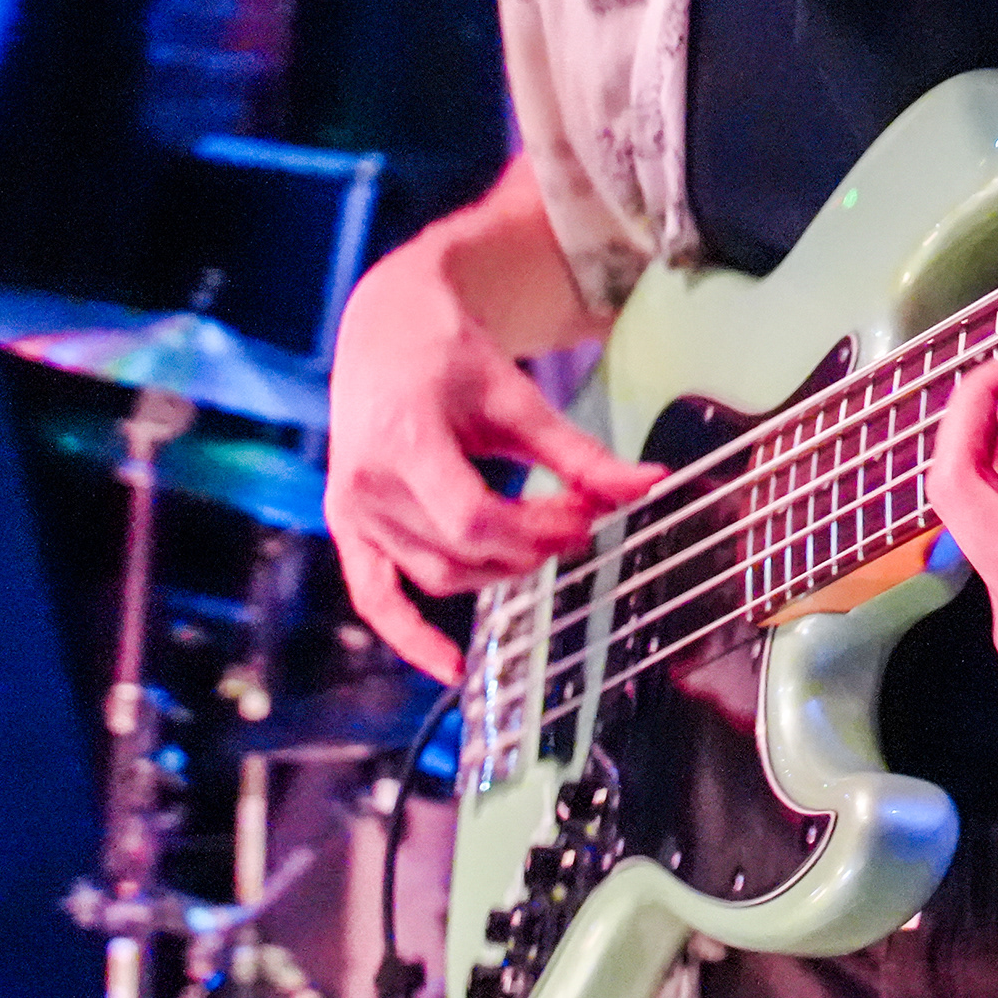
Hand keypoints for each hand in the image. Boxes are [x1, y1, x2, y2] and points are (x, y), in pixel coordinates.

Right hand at [325, 199, 656, 684]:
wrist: (385, 329)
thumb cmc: (449, 353)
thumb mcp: (515, 395)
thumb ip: (576, 451)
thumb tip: (650, 484)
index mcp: (403, 440)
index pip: (474, 517)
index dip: (537, 528)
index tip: (587, 513)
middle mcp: (365, 484)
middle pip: (462, 550)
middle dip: (531, 546)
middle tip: (583, 521)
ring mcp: (351, 511)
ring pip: (435, 575)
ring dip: (498, 573)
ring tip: (547, 543)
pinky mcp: (347, 527)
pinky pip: (374, 596)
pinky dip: (410, 636)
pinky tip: (451, 667)